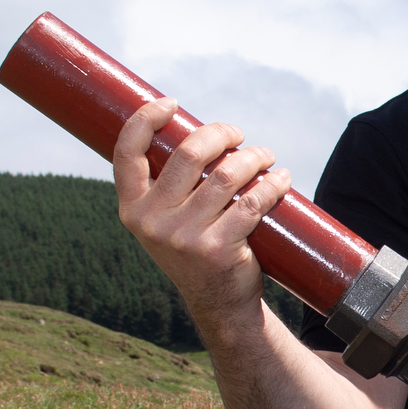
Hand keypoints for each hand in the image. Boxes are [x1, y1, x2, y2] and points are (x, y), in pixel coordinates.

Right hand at [112, 102, 295, 332]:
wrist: (219, 305)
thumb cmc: (196, 251)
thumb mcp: (166, 222)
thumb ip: (168, 186)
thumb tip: (198, 134)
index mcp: (132, 209)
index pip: (127, 153)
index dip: (145, 119)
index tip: (171, 103)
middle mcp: (151, 222)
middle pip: (189, 153)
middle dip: (220, 133)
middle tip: (238, 135)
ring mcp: (183, 237)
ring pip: (226, 175)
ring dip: (253, 157)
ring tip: (265, 156)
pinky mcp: (217, 248)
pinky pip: (252, 202)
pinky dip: (272, 184)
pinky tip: (281, 178)